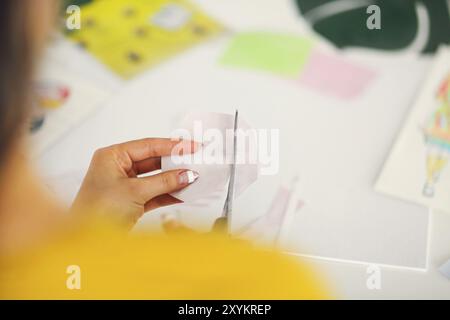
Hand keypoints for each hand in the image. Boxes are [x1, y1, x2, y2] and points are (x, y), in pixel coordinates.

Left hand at [72, 138, 198, 227]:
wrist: (85, 241)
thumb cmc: (97, 211)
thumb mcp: (135, 192)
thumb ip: (164, 182)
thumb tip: (186, 174)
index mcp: (112, 156)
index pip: (148, 145)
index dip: (172, 146)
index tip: (191, 146)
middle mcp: (117, 168)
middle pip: (153, 161)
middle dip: (174, 163)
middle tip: (195, 161)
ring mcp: (125, 185)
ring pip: (155, 178)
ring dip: (174, 180)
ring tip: (193, 178)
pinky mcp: (131, 202)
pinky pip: (154, 193)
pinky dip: (168, 194)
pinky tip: (183, 193)